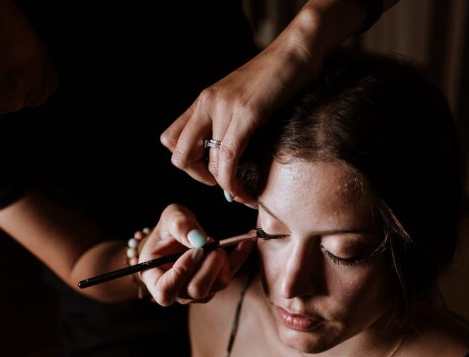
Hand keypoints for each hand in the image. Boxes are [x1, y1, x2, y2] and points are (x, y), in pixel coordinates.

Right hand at [139, 204, 254, 305]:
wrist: (179, 235)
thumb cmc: (169, 228)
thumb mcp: (170, 217)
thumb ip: (179, 224)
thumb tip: (197, 239)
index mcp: (155, 279)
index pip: (166, 292)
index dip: (180, 274)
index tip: (192, 252)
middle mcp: (178, 290)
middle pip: (197, 291)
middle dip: (208, 266)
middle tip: (210, 245)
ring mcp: (199, 291)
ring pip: (218, 285)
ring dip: (221, 260)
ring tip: (214, 243)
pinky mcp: (216, 284)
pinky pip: (232, 274)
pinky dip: (240, 256)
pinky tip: (247, 240)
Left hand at [160, 32, 315, 203]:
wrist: (297, 51)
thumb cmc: (279, 77)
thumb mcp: (244, 98)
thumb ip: (231, 121)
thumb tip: (233, 156)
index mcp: (204, 100)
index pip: (171, 139)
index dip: (186, 163)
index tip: (210, 171)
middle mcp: (207, 103)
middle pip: (179, 154)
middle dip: (199, 178)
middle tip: (223, 184)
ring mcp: (224, 107)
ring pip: (207, 162)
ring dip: (225, 186)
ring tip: (243, 194)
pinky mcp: (246, 114)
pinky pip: (229, 158)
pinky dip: (235, 182)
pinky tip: (248, 193)